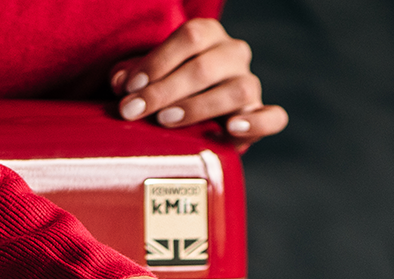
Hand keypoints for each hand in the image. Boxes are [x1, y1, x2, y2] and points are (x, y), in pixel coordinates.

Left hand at [110, 19, 287, 147]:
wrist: (196, 116)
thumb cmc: (168, 90)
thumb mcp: (148, 77)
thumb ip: (132, 76)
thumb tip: (120, 83)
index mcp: (209, 35)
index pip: (190, 37)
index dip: (158, 61)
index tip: (129, 88)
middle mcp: (234, 55)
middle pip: (206, 66)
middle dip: (165, 90)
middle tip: (135, 111)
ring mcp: (250, 84)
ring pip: (237, 90)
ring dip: (198, 107)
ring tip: (167, 121)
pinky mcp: (262, 114)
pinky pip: (273, 117)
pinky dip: (255, 123)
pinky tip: (231, 128)